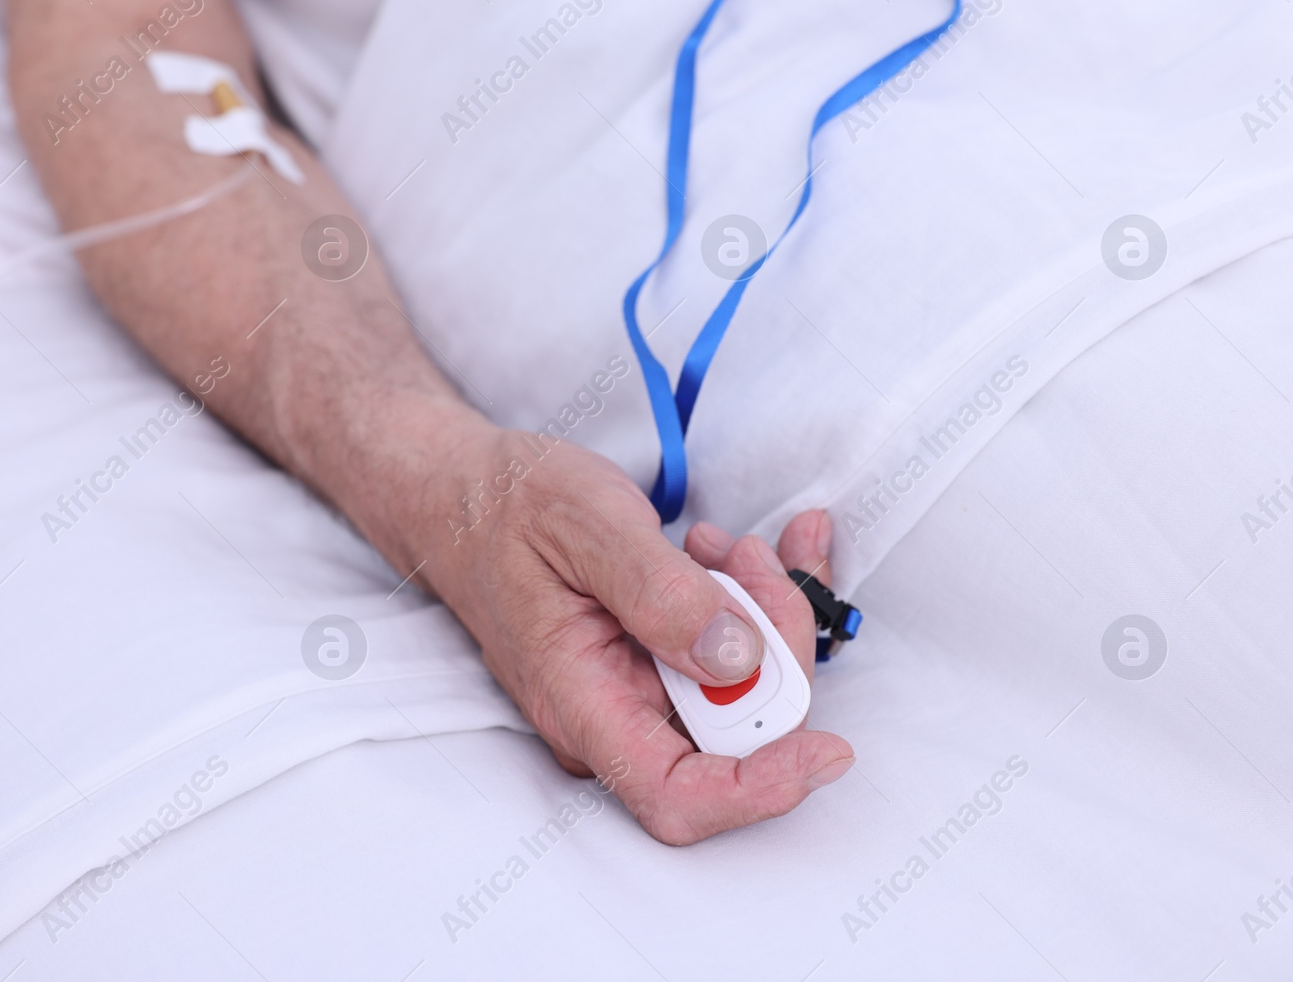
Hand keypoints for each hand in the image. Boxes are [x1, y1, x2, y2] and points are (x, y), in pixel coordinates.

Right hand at [412, 426, 854, 844]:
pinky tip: (741, 552)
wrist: (467, 495)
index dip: (762, 788)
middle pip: (738, 736)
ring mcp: (639, 692)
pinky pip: (736, 658)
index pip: (677, 797)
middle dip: (775, 648)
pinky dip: (759, 603)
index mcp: (581, 702)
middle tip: (752, 559)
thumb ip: (661, 595)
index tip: (826, 748)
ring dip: (766, 614)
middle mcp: (615, 715)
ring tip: (724, 544)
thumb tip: (737, 660)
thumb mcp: (587, 526)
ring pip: (748, 692)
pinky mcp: (660, 663)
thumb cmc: (507, 507)